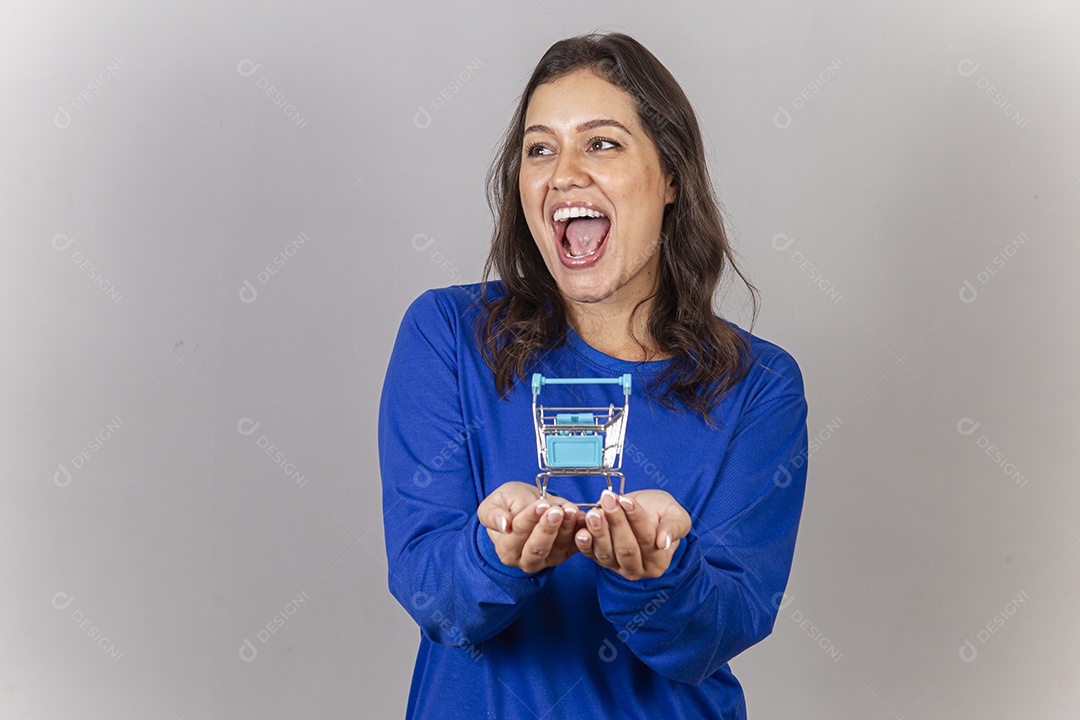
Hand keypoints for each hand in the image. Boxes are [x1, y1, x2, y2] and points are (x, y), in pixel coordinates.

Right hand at [477, 481, 584, 572]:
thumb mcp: (493, 503)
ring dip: (567, 528)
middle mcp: (526, 560)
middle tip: (557, 511)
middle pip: (538, 548)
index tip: (540, 504)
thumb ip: (492, 514)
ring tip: (571, 509)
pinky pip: (576, 546)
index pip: (517, 535)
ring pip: (559, 547)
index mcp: (506, 549)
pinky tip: (583, 518)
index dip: (529, 519)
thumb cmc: (509, 504)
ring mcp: (548, 559)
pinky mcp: (566, 554)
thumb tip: (504, 525)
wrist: (528, 504)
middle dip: (549, 528)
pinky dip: (581, 532)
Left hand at [575, 488, 691, 580]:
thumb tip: (663, 542)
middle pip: (626, 547)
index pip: (647, 539)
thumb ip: (673, 528)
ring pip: (606, 553)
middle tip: (608, 500)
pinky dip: (584, 543)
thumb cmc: (662, 513)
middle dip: (616, 522)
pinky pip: (590, 555)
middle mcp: (638, 569)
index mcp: (659, 561)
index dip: (636, 519)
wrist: (646, 510)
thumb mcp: (676, 515)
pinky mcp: (600, 560)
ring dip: (598, 531)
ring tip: (594, 512)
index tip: (626, 500)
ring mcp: (617, 567)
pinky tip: (581, 530)